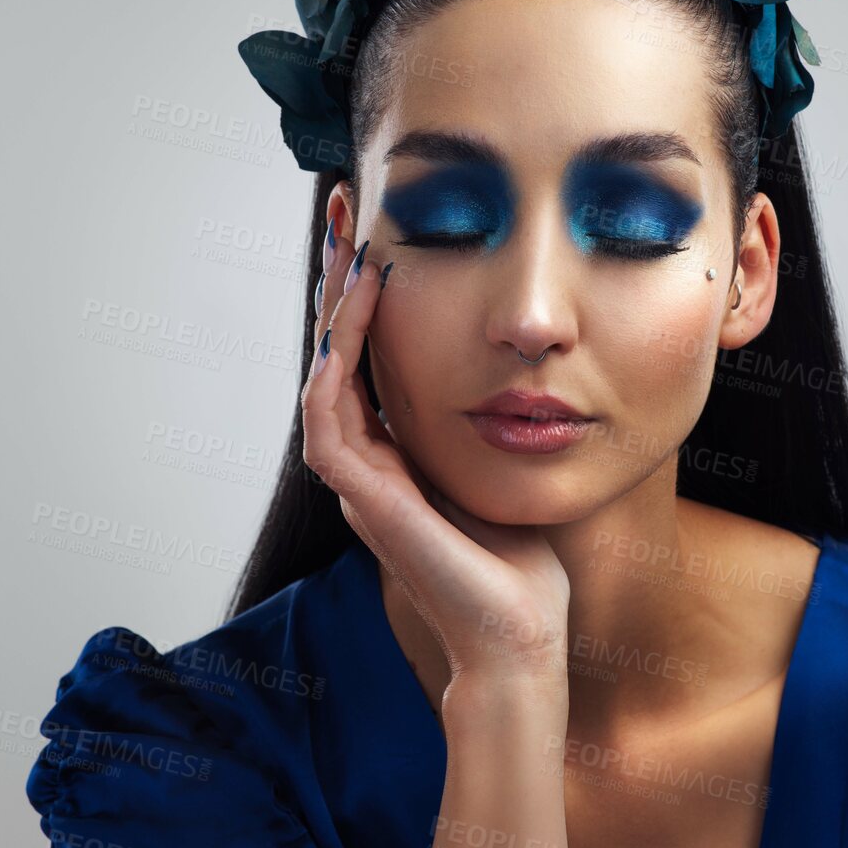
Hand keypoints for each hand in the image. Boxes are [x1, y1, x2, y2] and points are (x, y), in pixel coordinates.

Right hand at [302, 232, 570, 691]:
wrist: (522, 634)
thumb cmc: (524, 559)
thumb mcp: (506, 463)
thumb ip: (489, 419)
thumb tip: (518, 361)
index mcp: (396, 453)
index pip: (369, 357)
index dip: (366, 297)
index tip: (380, 232)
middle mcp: (368, 461)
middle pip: (337, 355)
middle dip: (338, 284)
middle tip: (344, 213)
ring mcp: (359, 482)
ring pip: (323, 379)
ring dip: (334, 313)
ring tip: (353, 250)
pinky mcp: (363, 502)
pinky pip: (328, 422)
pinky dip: (335, 369)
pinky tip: (356, 320)